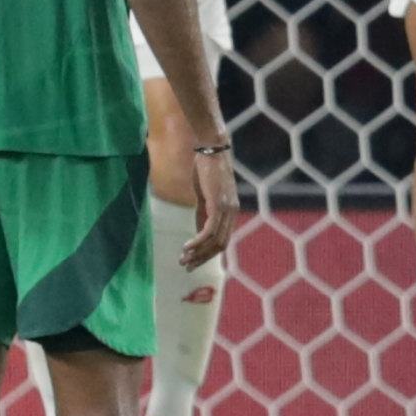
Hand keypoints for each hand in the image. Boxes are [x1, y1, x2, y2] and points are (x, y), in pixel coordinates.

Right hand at [184, 147, 237, 270]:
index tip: (192, 261)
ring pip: (214, 240)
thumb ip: (203, 213)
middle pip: (220, 245)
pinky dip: (197, 242)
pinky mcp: (218, 204)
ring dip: (198, 253)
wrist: (210, 149)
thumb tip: (198, 232)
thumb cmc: (205, 170)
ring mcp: (227, 209)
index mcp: (230, 212)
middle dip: (202, 258)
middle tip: (186, 266)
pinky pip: (209, 230)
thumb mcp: (204, 196)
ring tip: (183, 259)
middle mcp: (232, 213)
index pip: (222, 240)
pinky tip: (186, 247)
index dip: (208, 253)